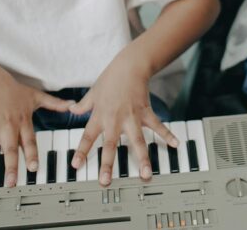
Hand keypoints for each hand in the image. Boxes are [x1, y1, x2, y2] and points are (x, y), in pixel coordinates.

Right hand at [0, 66, 73, 186]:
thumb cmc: (14, 91)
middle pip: (8, 149)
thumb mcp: (37, 96)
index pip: (29, 141)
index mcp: (22, 123)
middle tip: (9, 182)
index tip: (33, 167)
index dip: (31, 154)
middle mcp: (6, 127)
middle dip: (9, 166)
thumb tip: (73, 105)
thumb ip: (55, 104)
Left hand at [67, 51, 177, 186]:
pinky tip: (175, 145)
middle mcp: (115, 119)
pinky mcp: (146, 113)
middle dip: (108, 164)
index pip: (87, 137)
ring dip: (142, 158)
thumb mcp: (93, 92)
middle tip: (106, 181)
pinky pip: (157, 126)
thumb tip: (71, 109)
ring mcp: (132, 117)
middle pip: (110, 145)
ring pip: (137, 141)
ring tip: (145, 174)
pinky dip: (167, 135)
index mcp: (100, 116)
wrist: (130, 65)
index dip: (81, 152)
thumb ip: (83, 104)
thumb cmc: (111, 78)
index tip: (76, 166)